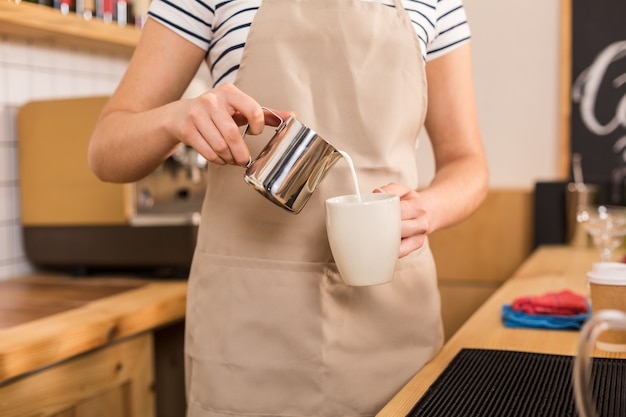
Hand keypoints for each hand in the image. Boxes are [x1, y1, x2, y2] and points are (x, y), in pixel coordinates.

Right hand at [171, 83, 291, 165]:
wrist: (180, 114)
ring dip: (229, 158)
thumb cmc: (217, 112)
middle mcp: (212, 100)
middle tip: (243, 160)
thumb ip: (265, 113)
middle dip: (241, 153)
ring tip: (231, 158)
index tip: (254, 132)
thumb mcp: (240, 108)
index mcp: (229, 92)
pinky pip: (208, 152)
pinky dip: (217, 160)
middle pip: (233, 134)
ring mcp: (197, 114)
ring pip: (220, 146)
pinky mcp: (187, 129)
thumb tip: (293, 116)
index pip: (254, 111)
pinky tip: (220, 157)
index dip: (258, 127)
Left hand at [374, 183, 429, 257]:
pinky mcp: (416, 245)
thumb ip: (389, 190)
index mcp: (417, 206)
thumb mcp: (401, 190)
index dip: (383, 214)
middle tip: (366, 227)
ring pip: (398, 242)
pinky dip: (390, 251)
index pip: (398, 212)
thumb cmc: (408, 201)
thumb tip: (377, 193)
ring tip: (372, 236)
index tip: (369, 215)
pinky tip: (381, 247)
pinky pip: (401, 252)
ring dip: (384, 240)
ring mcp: (420, 236)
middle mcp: (421, 223)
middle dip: (381, 228)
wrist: (428, 211)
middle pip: (397, 229)